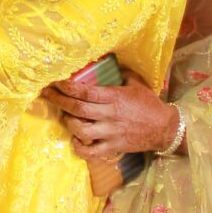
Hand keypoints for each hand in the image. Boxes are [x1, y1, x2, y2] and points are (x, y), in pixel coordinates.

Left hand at [46, 75, 181, 160]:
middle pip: (77, 109)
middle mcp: (109, 115)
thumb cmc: (149, 104)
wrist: (165, 129)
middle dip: (59, 100)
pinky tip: (76, 139)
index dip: (67, 86)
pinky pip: (91, 152)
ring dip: (68, 122)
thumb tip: (110, 60)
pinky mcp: (113, 147)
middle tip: (46, 94)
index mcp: (114, 98)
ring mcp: (110, 133)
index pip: (85, 91)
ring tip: (64, 116)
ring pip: (81, 130)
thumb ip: (122, 72)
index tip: (54, 81)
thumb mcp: (137, 83)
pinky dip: (79, 147)